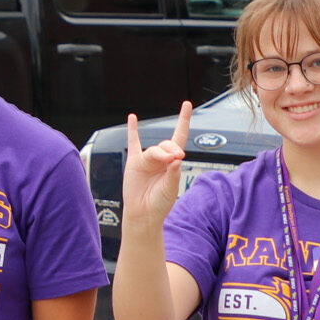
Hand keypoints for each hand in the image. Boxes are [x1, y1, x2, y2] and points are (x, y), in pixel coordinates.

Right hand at [122, 102, 192, 229]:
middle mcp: (160, 158)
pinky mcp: (134, 162)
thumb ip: (173, 173)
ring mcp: (147, 159)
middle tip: (175, 158)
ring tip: (165, 160)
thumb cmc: (159, 203)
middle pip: (168, 144)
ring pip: (154, 149)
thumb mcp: (171, 188)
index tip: (187, 105)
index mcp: (173, 162)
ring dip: (160, 153)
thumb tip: (176, 157)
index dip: (183, 121)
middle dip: (172, 149)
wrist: (143, 214)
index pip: (180, 137)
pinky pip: (132, 143)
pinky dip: (132, 130)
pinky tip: (132, 118)